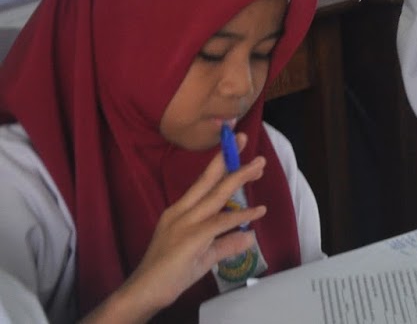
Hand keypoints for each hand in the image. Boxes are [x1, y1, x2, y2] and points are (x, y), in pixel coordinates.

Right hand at [103, 135, 267, 321]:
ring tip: (258, 166)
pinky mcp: (192, 237)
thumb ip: (226, 244)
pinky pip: (221, 222)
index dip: (217, 166)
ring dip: (238, 178)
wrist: (144, 292)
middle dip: (228, 160)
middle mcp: (181, 212)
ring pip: (216, 195)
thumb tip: (249, 236)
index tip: (233, 149)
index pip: (201, 184)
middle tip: (245, 139)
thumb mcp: (204, 256)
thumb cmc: (169, 274)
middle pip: (208, 181)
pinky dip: (241, 215)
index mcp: (179, 212)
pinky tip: (257, 211)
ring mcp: (185, 223)